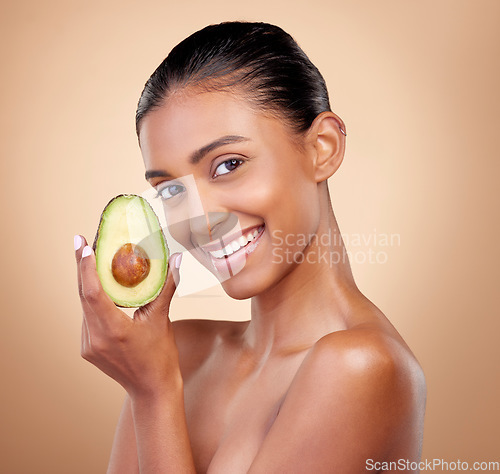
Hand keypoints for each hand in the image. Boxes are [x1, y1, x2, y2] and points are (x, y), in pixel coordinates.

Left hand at [74, 234, 182, 398]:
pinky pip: (88, 317)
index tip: (85, 246)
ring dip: (87, 283)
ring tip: (91, 259)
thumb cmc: (161, 357)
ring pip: (84, 306)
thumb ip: (166, 287)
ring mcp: (88, 345)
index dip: (86, 268)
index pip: (92, 293)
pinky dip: (92, 300)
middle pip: (83, 296)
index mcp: (113, 331)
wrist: (152, 390)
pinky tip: (100, 287)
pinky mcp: (88, 348)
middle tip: (81, 242)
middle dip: (82, 267)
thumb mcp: (163, 319)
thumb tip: (176, 260)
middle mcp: (94, 338)